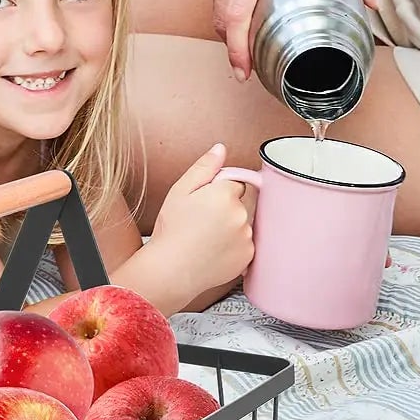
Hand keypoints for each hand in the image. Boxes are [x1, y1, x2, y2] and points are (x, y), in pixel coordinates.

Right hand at [143, 144, 254, 308]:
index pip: (236, 183)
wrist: (170, 270)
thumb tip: (220, 149)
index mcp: (225, 194)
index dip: (219, 192)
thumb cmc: (171, 232)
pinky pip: (246, 244)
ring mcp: (246, 236)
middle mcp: (241, 214)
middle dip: (228, 208)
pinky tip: (214, 250)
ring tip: (207, 238)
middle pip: (242, 203)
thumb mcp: (179, 192)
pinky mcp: (248, 256)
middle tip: (203, 222)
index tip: (205, 203)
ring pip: (244, 224)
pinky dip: (234, 246)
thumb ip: (204, 168)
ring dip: (232, 227)